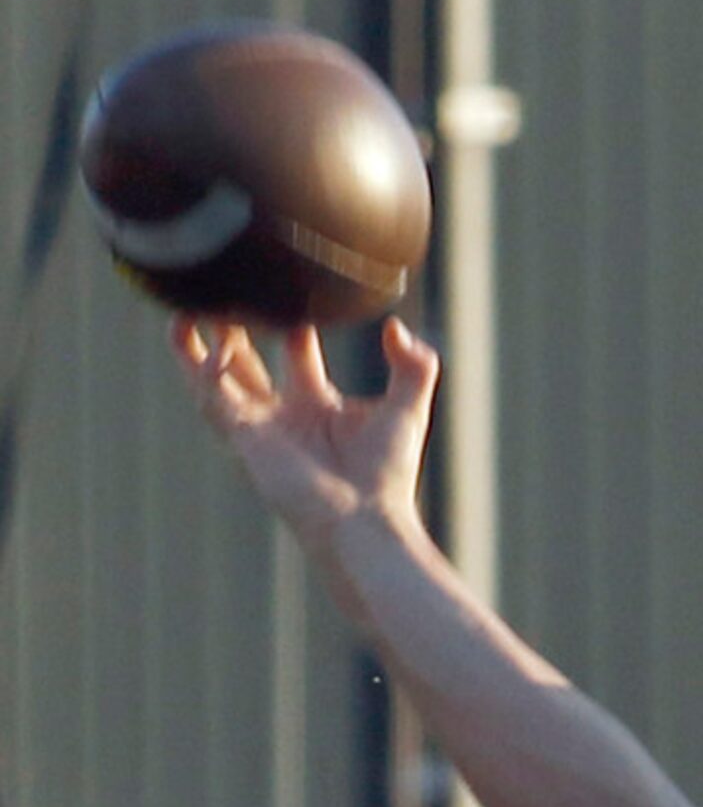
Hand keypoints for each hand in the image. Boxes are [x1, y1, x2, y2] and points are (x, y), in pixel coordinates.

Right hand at [169, 314, 439, 557]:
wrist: (364, 519)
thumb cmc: (388, 474)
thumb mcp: (408, 409)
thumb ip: (415, 366)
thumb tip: (394, 328)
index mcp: (321, 404)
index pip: (298, 350)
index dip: (293, 321)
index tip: (292, 287)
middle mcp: (286, 413)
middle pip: (249, 362)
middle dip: (236, 329)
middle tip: (227, 291)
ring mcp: (262, 428)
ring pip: (216, 380)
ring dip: (197, 349)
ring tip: (183, 311)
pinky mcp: (246, 441)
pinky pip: (212, 400)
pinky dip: (205, 374)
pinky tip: (210, 350)